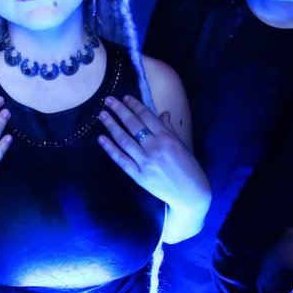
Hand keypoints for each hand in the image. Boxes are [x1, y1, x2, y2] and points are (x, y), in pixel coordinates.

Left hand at [97, 95, 209, 227]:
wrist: (191, 195)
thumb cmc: (189, 168)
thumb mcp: (182, 145)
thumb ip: (169, 129)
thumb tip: (162, 114)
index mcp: (167, 138)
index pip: (147, 117)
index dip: (135, 105)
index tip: (125, 97)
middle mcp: (155, 147)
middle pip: (133, 125)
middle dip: (120, 110)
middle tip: (108, 100)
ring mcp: (145, 162)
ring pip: (124, 140)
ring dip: (112, 126)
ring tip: (102, 114)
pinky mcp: (139, 176)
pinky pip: (121, 159)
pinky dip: (110, 148)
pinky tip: (102, 138)